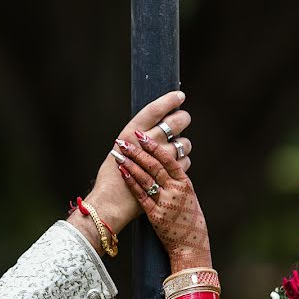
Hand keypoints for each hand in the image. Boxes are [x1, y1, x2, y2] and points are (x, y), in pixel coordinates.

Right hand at [78, 92, 191, 235]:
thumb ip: (137, 137)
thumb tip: (157, 124)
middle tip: (181, 120)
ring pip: (185, 142)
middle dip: (182, 119)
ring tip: (174, 148)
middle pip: (176, 122)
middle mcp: (147, 143)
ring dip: (183, 143)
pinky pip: (186, 161)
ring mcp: (161, 159)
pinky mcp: (170, 175)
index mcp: (131, 133)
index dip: (169, 100)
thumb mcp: (119, 150)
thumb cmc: (112, 176)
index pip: (155, 109)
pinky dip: (182, 162)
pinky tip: (173, 166)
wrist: (112, 202)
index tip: (179, 96)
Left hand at [116, 130, 210, 270]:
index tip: (142, 136)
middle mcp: (175, 190)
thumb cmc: (190, 219)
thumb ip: (178, 180)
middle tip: (125, 141)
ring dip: (130, 163)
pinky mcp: (155, 215)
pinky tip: (122, 171)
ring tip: (119, 153)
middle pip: (154, 166)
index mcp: (185, 183)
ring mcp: (165, 202)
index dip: (154, 146)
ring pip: (145, 178)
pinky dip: (131, 182)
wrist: (191, 245)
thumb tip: (167, 161)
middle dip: (138, 151)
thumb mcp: (189, 196)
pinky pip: (141, 195)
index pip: (168, 159)